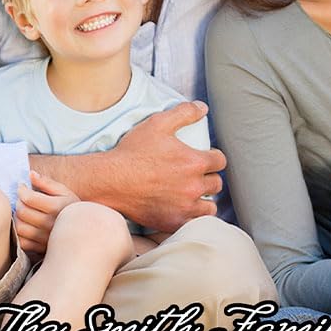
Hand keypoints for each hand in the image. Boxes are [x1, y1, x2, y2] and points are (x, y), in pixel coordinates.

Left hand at [13, 170, 78, 255]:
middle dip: (18, 202)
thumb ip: (47, 182)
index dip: (21, 190)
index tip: (22, 186)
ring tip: (23, 211)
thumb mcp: (64, 192)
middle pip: (22, 212)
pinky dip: (19, 233)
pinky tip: (25, 225)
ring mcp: (45, 238)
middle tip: (22, 198)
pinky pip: (22, 242)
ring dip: (17, 217)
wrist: (85, 232)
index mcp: (56, 207)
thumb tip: (31, 174)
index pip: (28, 198)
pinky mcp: (41, 249)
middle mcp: (50, 224)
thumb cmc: (72, 208)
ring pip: (19, 227)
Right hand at [107, 101, 225, 232]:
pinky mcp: (173, 223)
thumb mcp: (158, 123)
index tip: (205, 158)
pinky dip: (192, 217)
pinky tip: (184, 210)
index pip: (220, 161)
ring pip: (210, 207)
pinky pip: (194, 223)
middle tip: (196, 176)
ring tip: (193, 195)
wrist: (110, 180)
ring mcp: (184, 207)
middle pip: (216, 184)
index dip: (213, 158)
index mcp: (194, 162)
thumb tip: (203, 108)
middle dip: (209, 178)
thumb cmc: (133, 152)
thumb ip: (184, 113)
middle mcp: (193, 186)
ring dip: (205, 200)